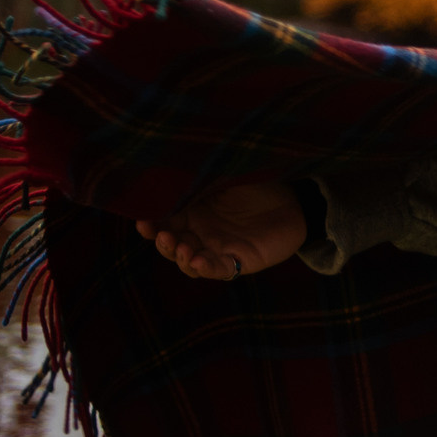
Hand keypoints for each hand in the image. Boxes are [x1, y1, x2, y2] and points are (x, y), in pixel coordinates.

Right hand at [136, 181, 306, 280]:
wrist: (294, 196)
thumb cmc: (256, 182)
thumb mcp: (225, 175)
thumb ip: (201, 177)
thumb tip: (170, 166)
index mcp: (191, 212)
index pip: (163, 222)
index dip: (150, 224)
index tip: (142, 219)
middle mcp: (200, 234)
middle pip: (171, 245)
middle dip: (163, 242)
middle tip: (163, 235)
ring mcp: (218, 249)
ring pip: (189, 262)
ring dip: (181, 258)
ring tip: (181, 247)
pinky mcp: (240, 262)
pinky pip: (218, 270)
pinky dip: (205, 268)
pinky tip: (197, 261)